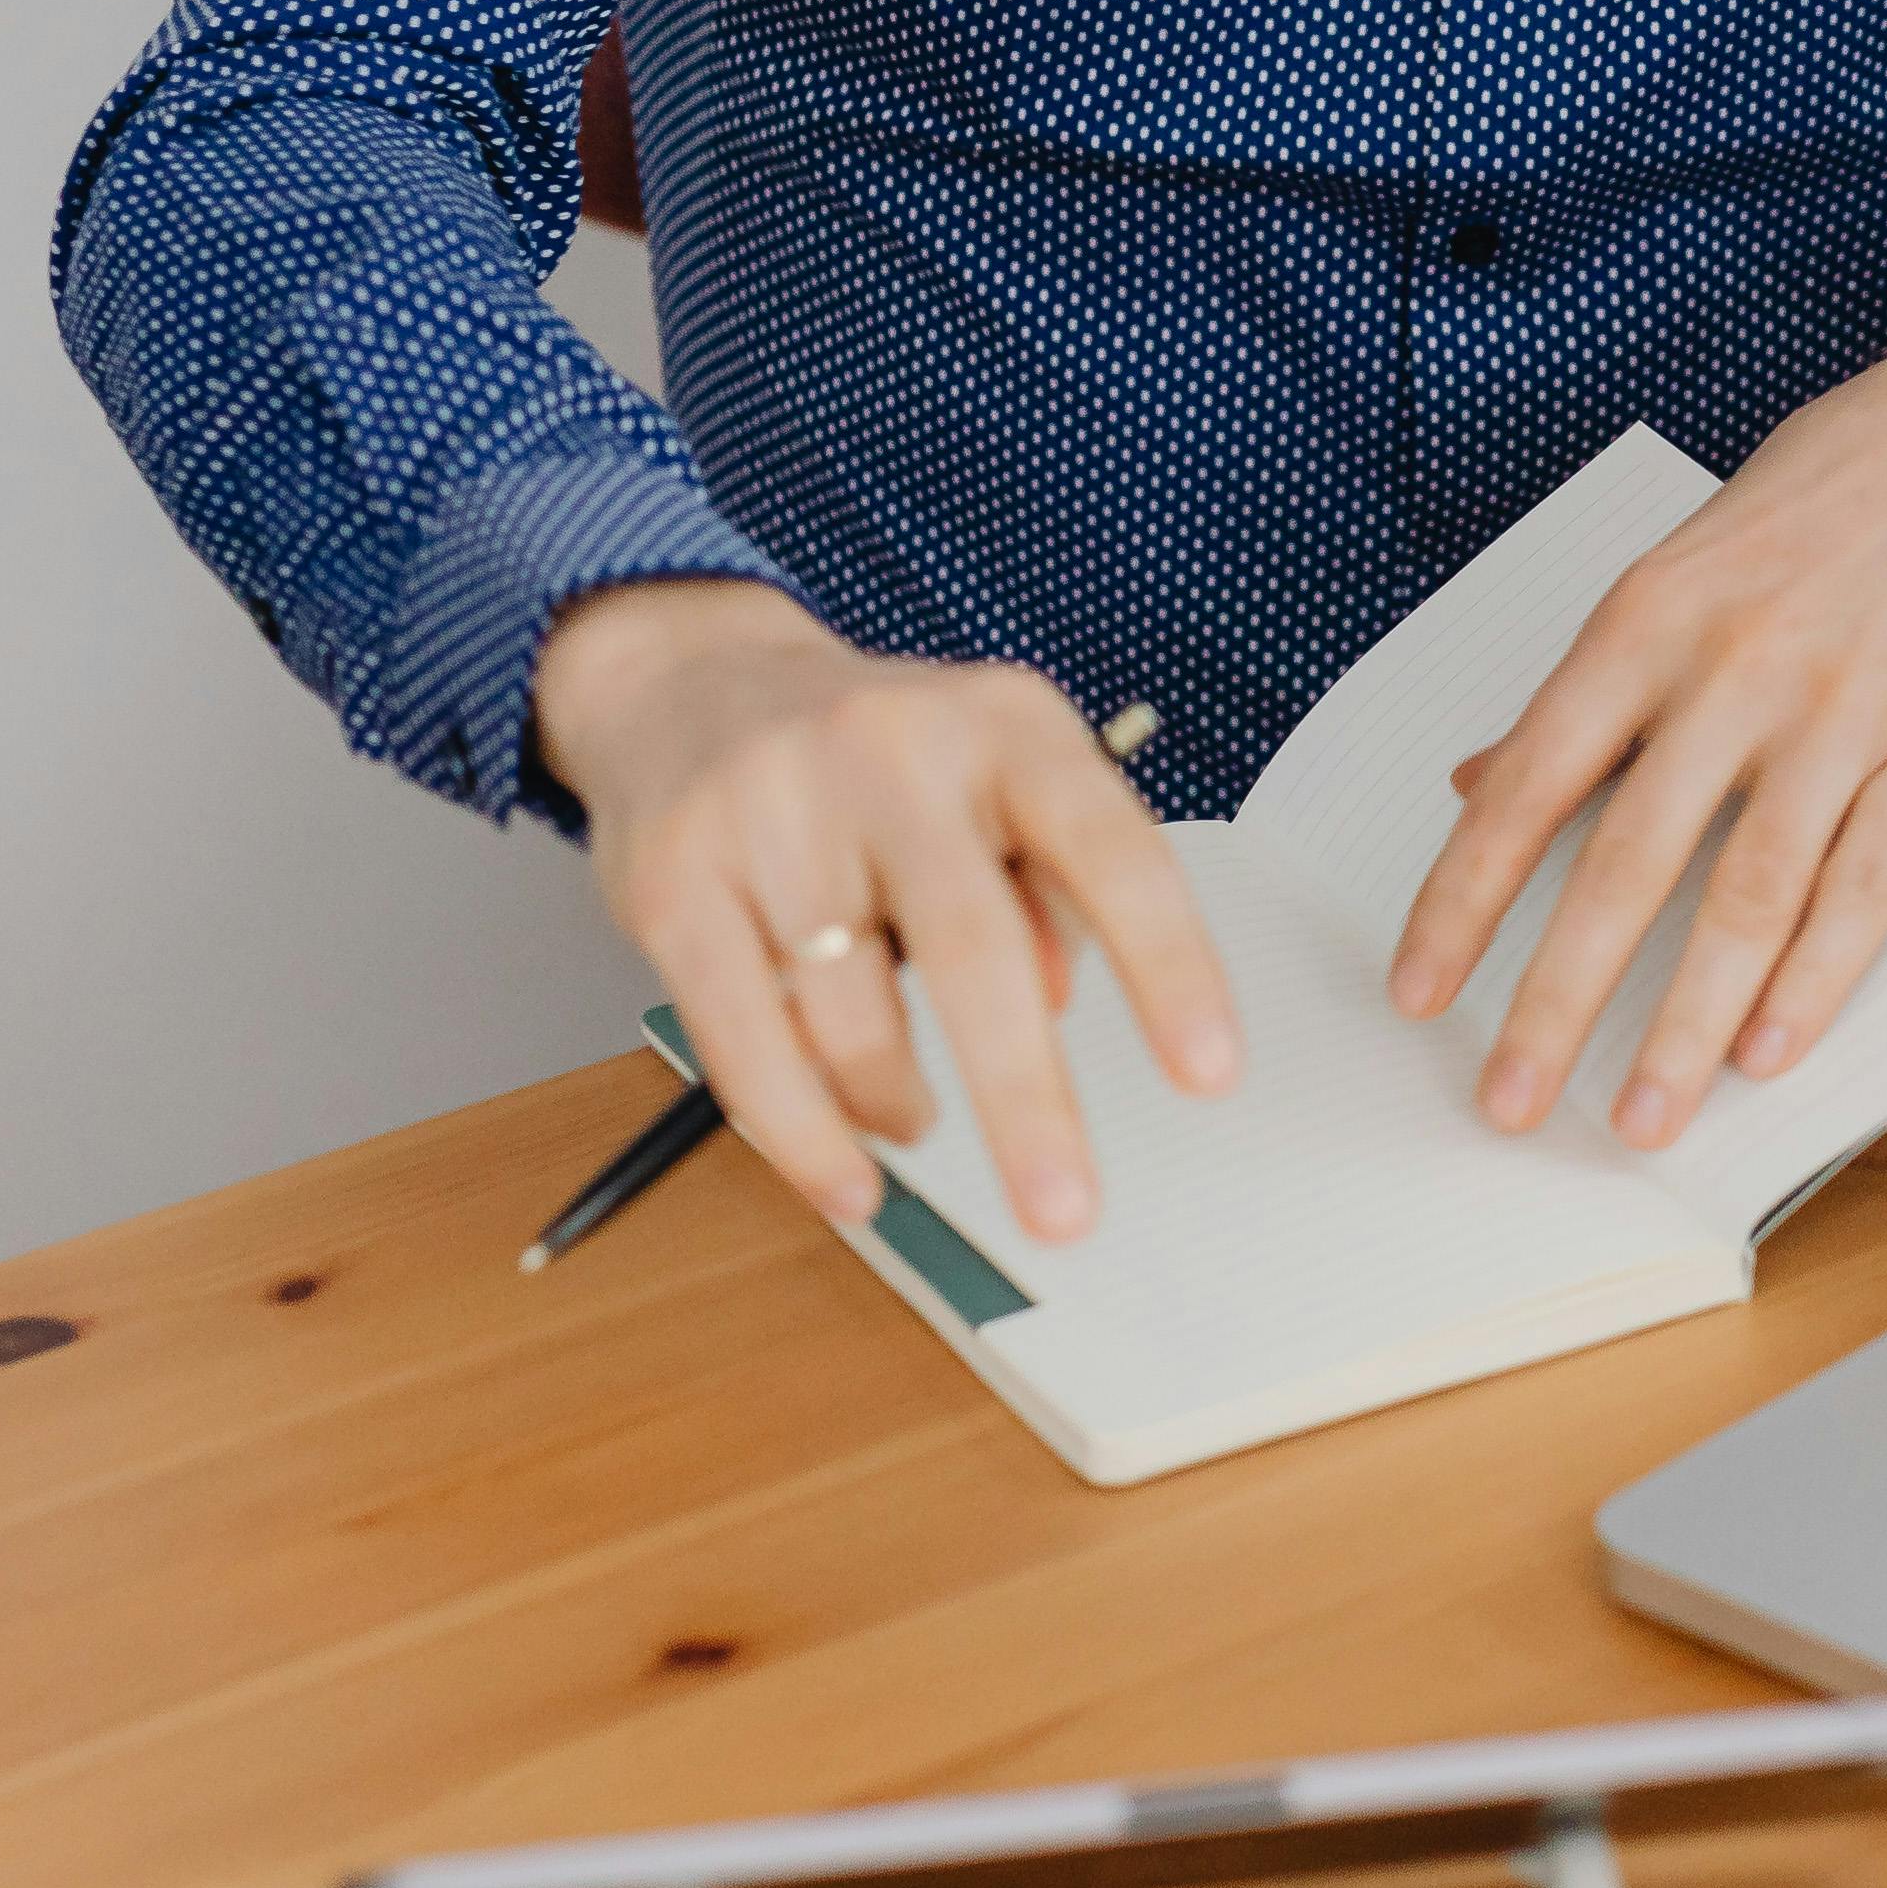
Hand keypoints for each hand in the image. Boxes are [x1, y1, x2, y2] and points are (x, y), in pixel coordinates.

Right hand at [528, 579, 1238, 1241]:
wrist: (687, 679)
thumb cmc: (874, 755)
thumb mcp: (998, 778)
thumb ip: (1050, 884)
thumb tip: (1060, 1000)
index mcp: (1006, 725)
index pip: (1113, 852)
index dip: (1170, 969)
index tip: (1209, 1075)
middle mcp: (892, 750)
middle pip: (974, 948)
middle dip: (1027, 1100)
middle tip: (1064, 1209)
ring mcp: (773, 809)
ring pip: (853, 1013)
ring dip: (897, 1105)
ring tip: (916, 1123)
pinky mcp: (677, 879)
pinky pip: (744, 1041)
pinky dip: (802, 1134)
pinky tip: (843, 1173)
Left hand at [1387, 312, 1886, 1148]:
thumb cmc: (1842, 486)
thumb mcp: (1689, 556)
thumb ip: (1598, 683)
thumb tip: (1481, 780)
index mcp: (1650, 617)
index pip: (1528, 783)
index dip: (1464, 900)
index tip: (1417, 991)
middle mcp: (1736, 667)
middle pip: (1626, 863)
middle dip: (1556, 1000)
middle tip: (1507, 1099)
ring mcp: (1845, 710)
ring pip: (1747, 897)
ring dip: (1683, 1024)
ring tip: (1641, 1116)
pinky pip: (1868, 886)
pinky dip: (1815, 981)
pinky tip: (1769, 1051)